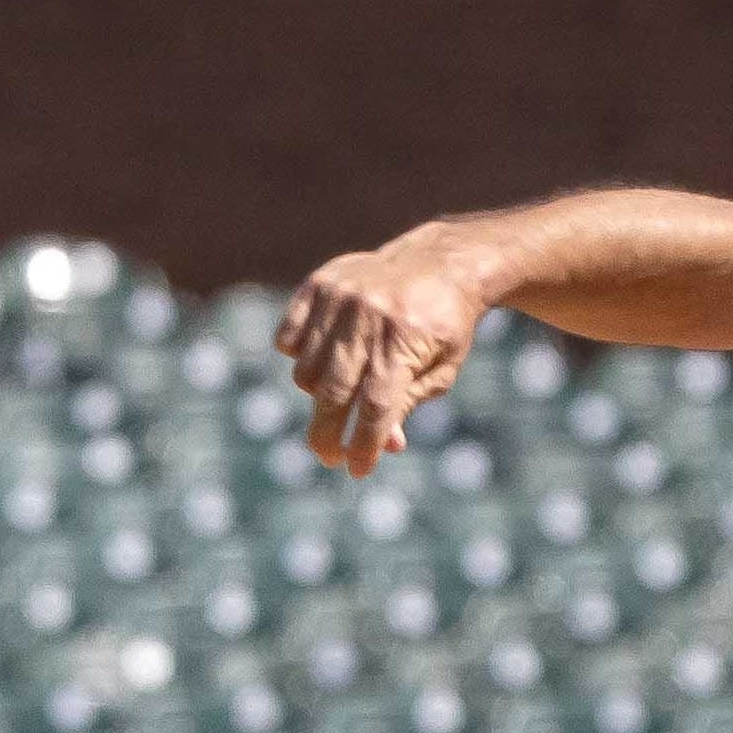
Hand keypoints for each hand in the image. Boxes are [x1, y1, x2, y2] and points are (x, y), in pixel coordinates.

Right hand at [274, 229, 487, 475]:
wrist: (441, 263)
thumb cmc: (444, 326)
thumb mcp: (441, 369)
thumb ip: (407, 405)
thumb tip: (384, 446)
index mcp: (404, 342)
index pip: (375, 407)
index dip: (364, 444)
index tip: (356, 469)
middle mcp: (368, 318)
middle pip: (334, 393)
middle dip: (327, 435)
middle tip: (328, 456)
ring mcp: (339, 298)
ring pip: (306, 371)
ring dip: (318, 395)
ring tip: (340, 395)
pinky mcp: (318, 284)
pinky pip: (288, 338)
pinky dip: (297, 357)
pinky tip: (323, 358)